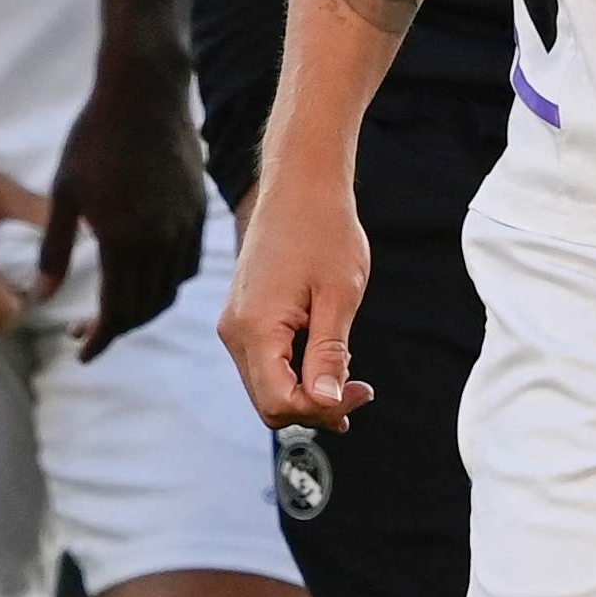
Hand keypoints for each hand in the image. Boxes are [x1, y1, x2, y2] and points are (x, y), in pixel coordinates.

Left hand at [51, 42, 212, 356]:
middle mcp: (160, 240)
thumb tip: (41, 300)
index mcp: (123, 240)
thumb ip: (54, 251)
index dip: (98, 339)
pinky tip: (144, 275)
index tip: (81, 352)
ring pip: (169, 290)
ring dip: (142, 309)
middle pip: (145, 309)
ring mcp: (185, 226)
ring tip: (114, 307)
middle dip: (115, 329)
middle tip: (85, 331)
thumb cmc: (94, 137)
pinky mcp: (198, 210)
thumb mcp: (64, 194)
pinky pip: (187, 265)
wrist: (146, 91)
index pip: (116, 312)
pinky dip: (166, 283)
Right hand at [222, 171, 374, 430]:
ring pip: (267, 386)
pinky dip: (295, 371)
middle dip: (316, 406)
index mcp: (255, 328)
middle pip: (270, 401)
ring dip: (307, 390)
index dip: (322, 410)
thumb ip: (329, 354)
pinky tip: (326, 357)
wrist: (300, 186)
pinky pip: (266, 363)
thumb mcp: (339, 296)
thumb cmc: (324, 231)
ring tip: (349, 373)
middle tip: (360, 388)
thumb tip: (328, 405)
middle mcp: (235, 332)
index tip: (360, 391)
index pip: (280, 402)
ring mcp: (235, 325)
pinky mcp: (243, 317)